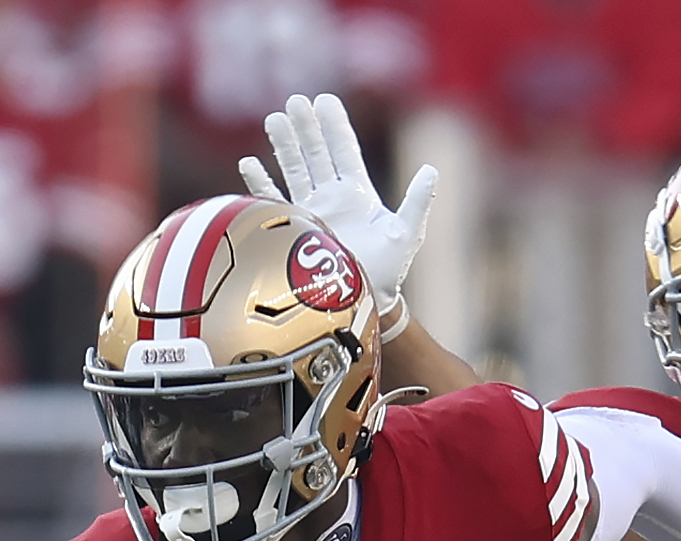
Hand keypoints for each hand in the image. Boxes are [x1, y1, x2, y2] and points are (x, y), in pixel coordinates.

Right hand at [240, 93, 434, 322]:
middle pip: (316, 154)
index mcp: (359, 194)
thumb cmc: (389, 270)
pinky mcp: (294, 230)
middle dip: (307, 128)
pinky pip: (273, 202)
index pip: (344, 151)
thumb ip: (417, 202)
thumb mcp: (407, 233)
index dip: (335, 126)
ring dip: (285, 146)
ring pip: (294, 170)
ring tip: (275, 119)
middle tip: (295, 101)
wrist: (364, 300)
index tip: (325, 101)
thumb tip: (431, 171)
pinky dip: (261, 184)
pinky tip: (249, 163)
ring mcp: (311, 211)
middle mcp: (333, 197)